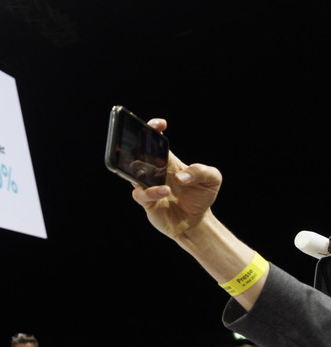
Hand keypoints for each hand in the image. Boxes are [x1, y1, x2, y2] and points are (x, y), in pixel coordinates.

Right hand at [131, 119, 222, 240]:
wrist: (197, 222)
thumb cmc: (202, 196)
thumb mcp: (212, 179)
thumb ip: (201, 171)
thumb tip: (180, 176)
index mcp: (167, 160)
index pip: (155, 140)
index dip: (153, 129)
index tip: (159, 125)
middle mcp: (154, 171)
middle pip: (137, 153)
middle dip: (135, 146)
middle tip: (142, 145)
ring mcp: (148, 185)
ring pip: (133, 173)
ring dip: (142, 173)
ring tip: (162, 181)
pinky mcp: (146, 202)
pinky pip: (140, 194)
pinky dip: (150, 192)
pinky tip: (165, 192)